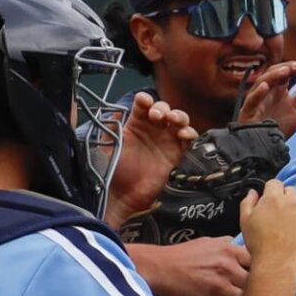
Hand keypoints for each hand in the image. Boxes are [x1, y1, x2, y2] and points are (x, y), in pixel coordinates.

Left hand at [108, 93, 197, 225]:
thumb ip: (110, 128)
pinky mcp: (176, 154)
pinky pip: (188, 140)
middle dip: (162, 108)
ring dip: (179, 116)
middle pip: (164, 109)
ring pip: (179, 120)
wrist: (121, 195)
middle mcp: (152, 130)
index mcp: (135, 124)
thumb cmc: (111, 170)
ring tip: (173, 120)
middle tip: (157, 116)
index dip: (146, 100)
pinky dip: (189, 133)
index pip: (143, 105)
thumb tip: (114, 110)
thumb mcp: (106, 145)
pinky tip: (183, 135)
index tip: (144, 102)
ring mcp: (165, 141)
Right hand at [125, 238, 250, 295]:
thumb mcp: (207, 242)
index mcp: (229, 250)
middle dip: (257, 289)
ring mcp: (220, 287)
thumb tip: (242, 246)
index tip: (261, 278)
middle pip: (256, 282)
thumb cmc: (182, 255)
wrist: (158, 270)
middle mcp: (227, 267)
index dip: (261, 271)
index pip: (258, 262)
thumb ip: (227, 244)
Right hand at [237, 62, 295, 138]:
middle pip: (272, 73)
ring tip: (286, 71)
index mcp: (276, 89)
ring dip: (273, 76)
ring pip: (260, 83)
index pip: (284, 71)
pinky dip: (257, 93)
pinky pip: (251, 101)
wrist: (268, 148)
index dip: (295, 67)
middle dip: (286, 68)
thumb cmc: (280, 127)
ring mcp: (256, 102)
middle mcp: (265, 92)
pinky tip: (265, 86)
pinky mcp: (248, 114)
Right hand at [240, 180, 295, 271]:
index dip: (271, 192)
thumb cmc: (259, 245)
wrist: (277, 264)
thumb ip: (248, 202)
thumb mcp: (245, 221)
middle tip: (279, 215)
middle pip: (290, 190)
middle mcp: (291, 201)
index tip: (270, 201)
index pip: (274, 183)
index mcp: (273, 198)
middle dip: (285, 199)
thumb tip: (254, 193)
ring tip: (290, 225)